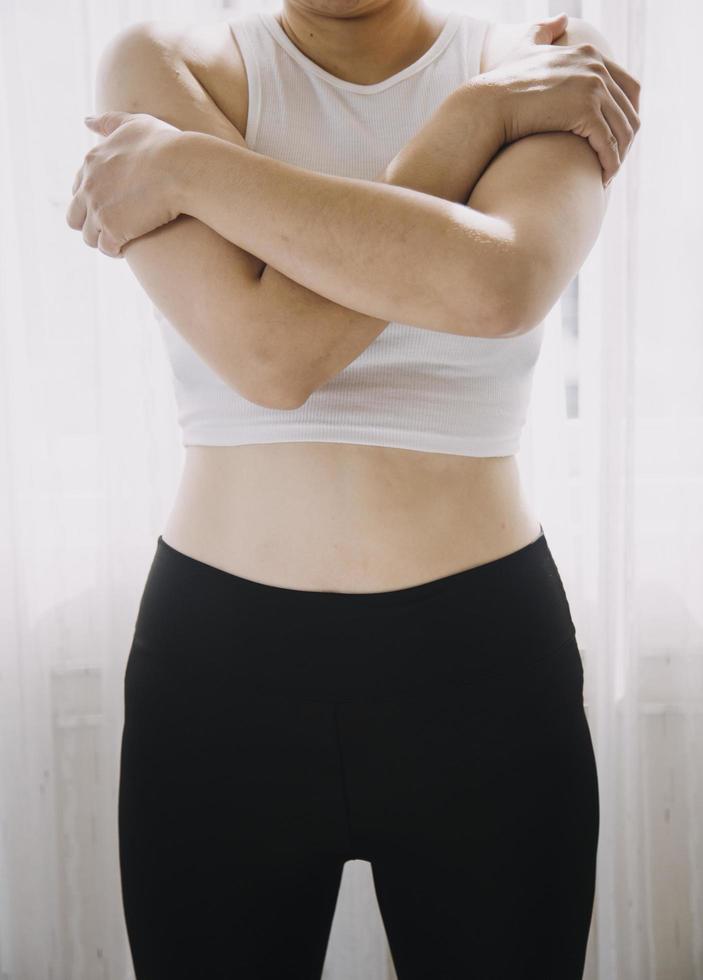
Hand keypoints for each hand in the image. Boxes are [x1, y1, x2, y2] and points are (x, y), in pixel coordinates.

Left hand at [66, 110, 184, 256]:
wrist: (181, 168)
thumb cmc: (165, 145)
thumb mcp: (135, 123)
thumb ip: (109, 122)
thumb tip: (86, 121)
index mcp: (91, 162)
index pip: (78, 188)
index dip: (92, 200)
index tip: (110, 206)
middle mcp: (89, 186)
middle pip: (75, 216)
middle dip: (90, 224)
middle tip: (112, 229)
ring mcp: (98, 209)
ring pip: (89, 236)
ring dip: (102, 240)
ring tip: (121, 241)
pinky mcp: (113, 229)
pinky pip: (106, 248)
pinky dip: (114, 250)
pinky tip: (128, 248)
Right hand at [476, 13, 640, 185]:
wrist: (488, 104)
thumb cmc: (500, 82)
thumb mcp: (526, 45)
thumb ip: (545, 30)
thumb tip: (562, 18)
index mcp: (590, 55)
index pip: (629, 86)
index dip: (628, 115)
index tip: (618, 137)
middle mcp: (596, 68)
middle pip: (630, 110)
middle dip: (626, 139)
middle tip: (615, 160)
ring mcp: (593, 88)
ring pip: (623, 130)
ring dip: (620, 156)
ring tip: (608, 173)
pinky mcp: (585, 112)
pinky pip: (609, 144)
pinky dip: (610, 164)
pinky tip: (602, 178)